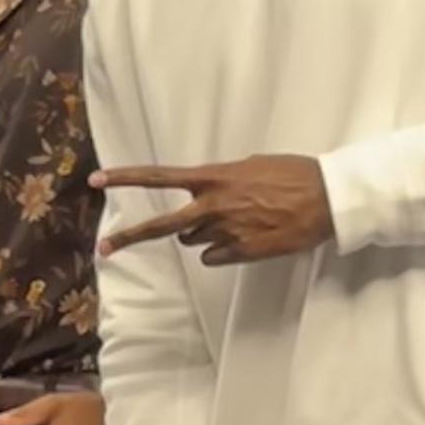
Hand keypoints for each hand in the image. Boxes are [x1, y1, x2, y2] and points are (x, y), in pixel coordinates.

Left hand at [94, 155, 334, 264]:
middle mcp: (212, 205)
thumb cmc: (293, 175)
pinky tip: (247, 238)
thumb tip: (209, 189)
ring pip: (193, 242)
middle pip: (161, 226)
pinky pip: (214, 258)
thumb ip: (223, 179)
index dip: (126, 178)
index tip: (97, 180)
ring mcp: (224, 231)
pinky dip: (222, 252)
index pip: (160, 177)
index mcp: (213, 178)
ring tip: (237, 222)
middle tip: (105, 249)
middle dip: (129, 238)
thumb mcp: (251, 165)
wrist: (327, 198)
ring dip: (204, 235)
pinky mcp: (240, 253)